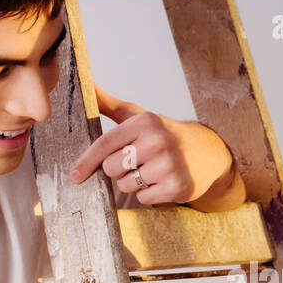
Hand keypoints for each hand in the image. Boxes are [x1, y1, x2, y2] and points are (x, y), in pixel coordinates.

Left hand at [66, 85, 235, 205]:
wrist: (207, 152)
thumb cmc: (165, 135)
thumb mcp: (139, 117)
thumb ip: (108, 104)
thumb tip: (85, 84)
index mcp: (145, 122)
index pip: (105, 144)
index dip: (86, 162)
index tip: (75, 176)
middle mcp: (158, 141)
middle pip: (111, 168)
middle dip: (117, 170)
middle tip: (135, 163)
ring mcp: (169, 165)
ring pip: (126, 185)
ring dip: (133, 183)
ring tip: (150, 172)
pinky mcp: (178, 186)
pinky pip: (144, 198)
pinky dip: (148, 194)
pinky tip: (161, 182)